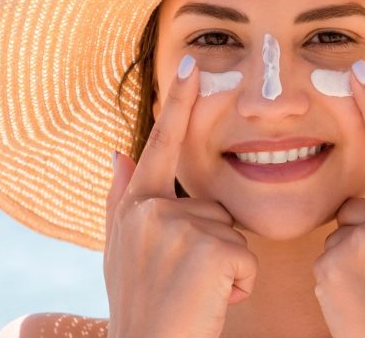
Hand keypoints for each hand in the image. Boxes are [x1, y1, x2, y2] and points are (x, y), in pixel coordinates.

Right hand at [104, 56, 257, 337]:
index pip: (163, 143)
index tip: (191, 62)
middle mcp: (153, 210)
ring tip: (197, 291)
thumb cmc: (141, 303)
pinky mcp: (209, 253)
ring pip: (230, 233)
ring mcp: (180, 229)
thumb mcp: (122, 250)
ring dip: (224, 265)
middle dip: (212, 242)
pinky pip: (245, 258)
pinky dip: (238, 283)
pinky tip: (213, 300)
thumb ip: (121, 197)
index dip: (177, 103)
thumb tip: (119, 150)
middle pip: (213, 206)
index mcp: (139, 205)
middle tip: (185, 279)